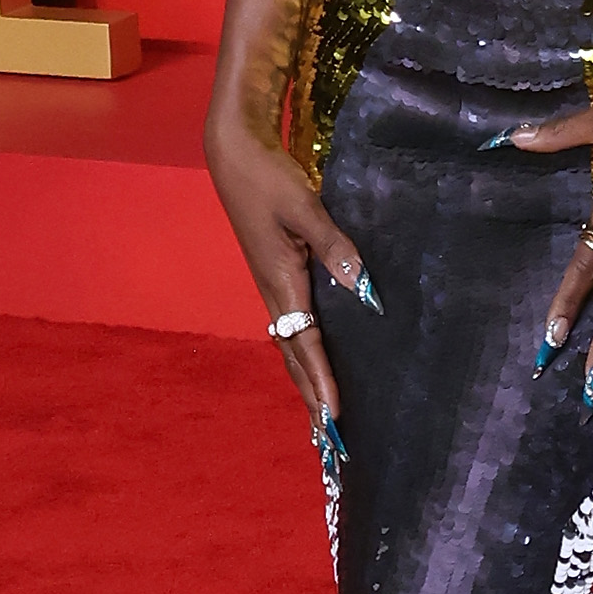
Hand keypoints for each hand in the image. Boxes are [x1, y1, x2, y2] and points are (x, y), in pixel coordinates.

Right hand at [203, 113, 377, 436]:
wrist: (234, 153)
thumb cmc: (266, 176)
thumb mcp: (303, 206)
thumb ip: (333, 243)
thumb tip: (358, 282)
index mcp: (280, 281)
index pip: (305, 343)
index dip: (322, 380)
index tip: (335, 416)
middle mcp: (275, 292)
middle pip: (295, 357)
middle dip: (312, 398)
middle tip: (330, 440)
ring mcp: (274, 286)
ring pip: (293, 346)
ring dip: (308, 382)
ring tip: (323, 417)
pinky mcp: (278, 276)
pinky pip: (294, 327)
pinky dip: (306, 356)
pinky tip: (318, 364)